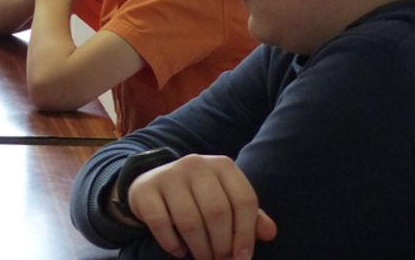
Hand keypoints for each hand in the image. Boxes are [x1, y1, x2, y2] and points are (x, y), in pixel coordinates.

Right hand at [128, 155, 277, 259]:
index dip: (247, 235)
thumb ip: (251, 217)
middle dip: (222, 245)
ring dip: (199, 249)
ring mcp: (168, 174)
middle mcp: (195, 164)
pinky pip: (162, 224)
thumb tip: (269, 233)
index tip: (242, 258)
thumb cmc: (199, 199)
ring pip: (190, 221)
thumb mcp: (227, 202)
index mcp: (222, 165)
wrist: (153, 185)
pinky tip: (179, 250)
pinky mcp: (145, 189)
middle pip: (217, 212)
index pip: (244, 201)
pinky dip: (173, 244)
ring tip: (203, 258)